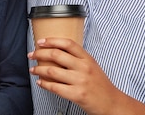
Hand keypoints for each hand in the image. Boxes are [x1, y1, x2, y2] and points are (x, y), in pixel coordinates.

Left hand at [28, 38, 144, 114]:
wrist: (113, 103)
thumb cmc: (101, 85)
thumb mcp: (92, 66)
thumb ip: (78, 59)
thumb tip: (57, 52)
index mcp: (88, 58)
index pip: (68, 43)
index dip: (52, 40)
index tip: (41, 41)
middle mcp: (84, 67)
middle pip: (56, 55)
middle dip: (40, 53)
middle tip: (32, 54)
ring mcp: (80, 81)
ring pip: (53, 71)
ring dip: (39, 69)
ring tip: (33, 69)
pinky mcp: (77, 94)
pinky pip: (55, 87)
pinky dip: (44, 84)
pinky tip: (40, 82)